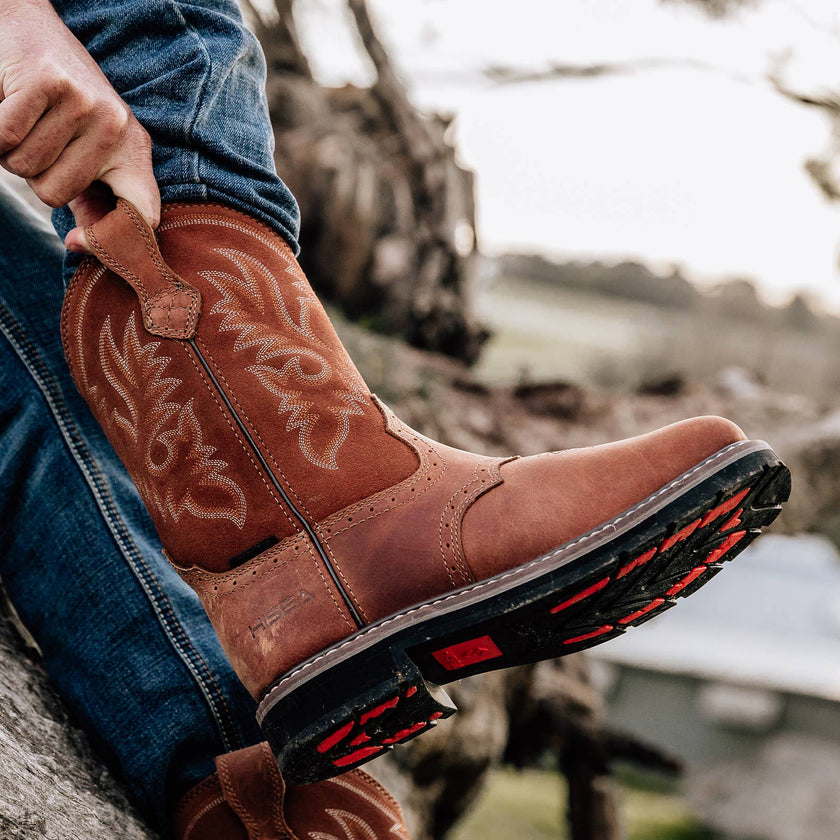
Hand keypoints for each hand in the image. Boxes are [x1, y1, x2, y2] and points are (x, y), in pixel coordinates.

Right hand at [0, 0, 158, 251]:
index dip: (108, 239)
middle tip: (40, 138)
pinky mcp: (51, 83)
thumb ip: (94, 201)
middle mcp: (117, 127)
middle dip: (33, 173)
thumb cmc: (61, 108)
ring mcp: (86, 103)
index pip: (144, 212)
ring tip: (29, 119)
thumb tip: (84, 245)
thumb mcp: (89, 154)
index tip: (76, 242)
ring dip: (11, 148)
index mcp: (134, 152)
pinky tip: (9, 102)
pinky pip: (3, 137)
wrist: (29, 30)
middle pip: (53, 194)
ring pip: (24, 166)